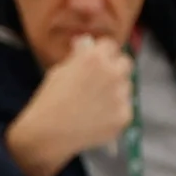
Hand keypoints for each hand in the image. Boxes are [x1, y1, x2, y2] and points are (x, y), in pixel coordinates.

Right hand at [3, 36, 134, 175]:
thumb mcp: (61, 70)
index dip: (104, 53)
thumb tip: (88, 43)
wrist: (49, 132)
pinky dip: (115, 112)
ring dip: (116, 91)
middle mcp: (112, 73)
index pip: (111, 45)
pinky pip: (125, 108)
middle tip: (102, 80)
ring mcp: (120, 95)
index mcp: (94, 58)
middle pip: (126, 63)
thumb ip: (80, 56)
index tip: (100, 60)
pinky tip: (96, 117)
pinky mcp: (125, 115)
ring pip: (127, 87)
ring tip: (93, 104)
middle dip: (116, 68)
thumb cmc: (50, 100)